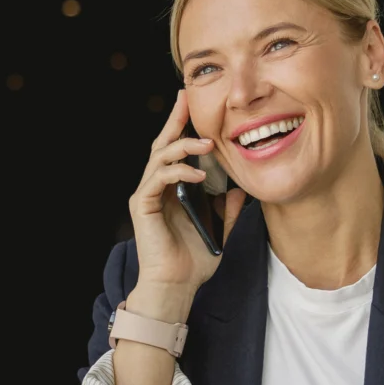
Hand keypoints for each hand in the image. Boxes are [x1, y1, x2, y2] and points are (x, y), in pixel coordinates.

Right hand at [127, 94, 246, 309]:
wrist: (176, 286)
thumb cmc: (193, 261)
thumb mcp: (219, 230)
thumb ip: (228, 209)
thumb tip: (241, 189)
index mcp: (172, 189)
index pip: (176, 150)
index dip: (183, 126)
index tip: (195, 105)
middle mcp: (156, 187)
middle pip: (162, 144)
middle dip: (175, 119)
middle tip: (186, 98)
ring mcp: (147, 194)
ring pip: (159, 156)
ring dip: (183, 146)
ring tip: (207, 144)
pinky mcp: (143, 205)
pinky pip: (158, 179)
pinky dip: (178, 172)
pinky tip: (199, 174)